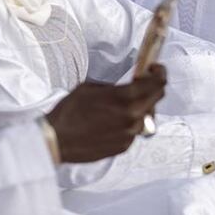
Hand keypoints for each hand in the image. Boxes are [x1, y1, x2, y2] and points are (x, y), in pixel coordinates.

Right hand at [46, 66, 166, 162]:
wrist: (55, 139)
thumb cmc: (68, 113)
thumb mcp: (90, 88)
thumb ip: (115, 87)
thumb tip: (129, 86)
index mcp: (124, 98)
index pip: (157, 83)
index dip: (159, 73)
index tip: (156, 69)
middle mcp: (132, 116)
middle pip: (157, 98)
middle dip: (153, 87)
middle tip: (144, 82)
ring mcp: (130, 133)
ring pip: (148, 115)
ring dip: (141, 107)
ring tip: (124, 104)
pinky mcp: (125, 146)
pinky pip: (135, 130)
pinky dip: (130, 123)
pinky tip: (114, 121)